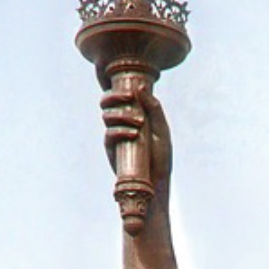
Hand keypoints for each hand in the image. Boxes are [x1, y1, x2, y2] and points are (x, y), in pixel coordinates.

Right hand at [101, 80, 171, 201]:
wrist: (157, 181)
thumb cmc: (161, 156)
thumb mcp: (162, 129)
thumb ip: (154, 108)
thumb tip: (141, 87)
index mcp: (131, 115)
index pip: (118, 96)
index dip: (119, 90)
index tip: (132, 93)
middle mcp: (120, 123)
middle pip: (106, 102)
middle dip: (115, 97)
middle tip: (129, 98)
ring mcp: (114, 135)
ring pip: (107, 116)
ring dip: (123, 115)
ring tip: (139, 124)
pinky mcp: (112, 150)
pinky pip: (109, 134)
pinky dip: (121, 131)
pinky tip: (133, 134)